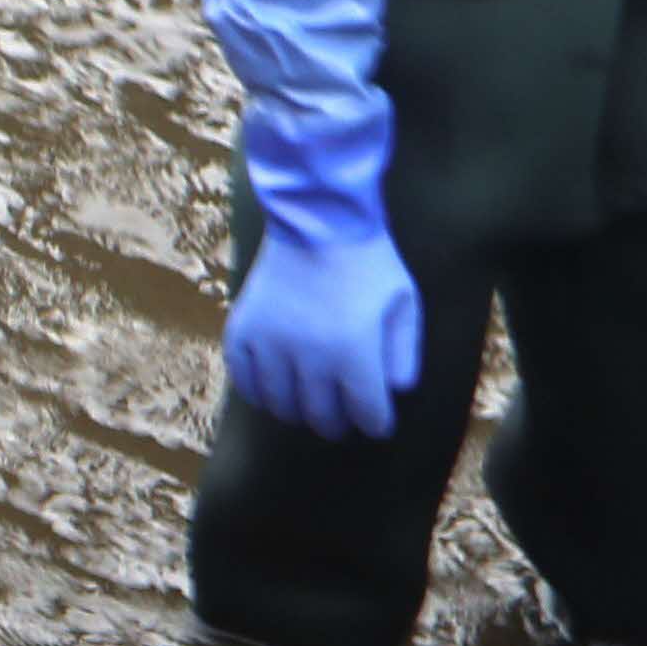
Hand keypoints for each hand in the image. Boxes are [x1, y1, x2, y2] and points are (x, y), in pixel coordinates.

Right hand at [223, 224, 422, 441]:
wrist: (316, 219)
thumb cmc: (368, 261)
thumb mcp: (405, 303)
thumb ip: (405, 352)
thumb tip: (395, 392)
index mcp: (353, 349)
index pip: (366, 410)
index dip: (375, 424)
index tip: (378, 426)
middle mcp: (308, 354)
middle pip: (321, 414)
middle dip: (337, 424)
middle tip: (342, 423)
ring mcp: (270, 344)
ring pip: (281, 404)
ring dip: (298, 412)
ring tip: (309, 408)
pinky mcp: (242, 332)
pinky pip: (244, 381)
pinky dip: (259, 393)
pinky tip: (273, 391)